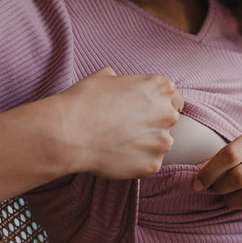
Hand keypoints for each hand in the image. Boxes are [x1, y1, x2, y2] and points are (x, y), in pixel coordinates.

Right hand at [56, 67, 183, 178]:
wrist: (69, 134)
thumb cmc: (84, 101)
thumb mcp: (104, 77)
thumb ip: (122, 80)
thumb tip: (117, 80)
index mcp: (161, 88)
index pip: (173, 98)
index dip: (158, 105)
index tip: (146, 112)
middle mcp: (168, 114)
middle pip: (167, 121)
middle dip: (152, 124)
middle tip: (126, 128)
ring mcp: (163, 142)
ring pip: (159, 144)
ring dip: (145, 144)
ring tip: (118, 144)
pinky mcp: (153, 165)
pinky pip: (149, 163)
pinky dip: (136, 162)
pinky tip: (116, 156)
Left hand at [192, 124, 241, 219]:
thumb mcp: (241, 149)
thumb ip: (219, 159)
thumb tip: (196, 176)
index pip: (230, 154)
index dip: (209, 172)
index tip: (197, 184)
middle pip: (239, 177)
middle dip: (220, 189)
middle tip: (217, 191)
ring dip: (232, 202)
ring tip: (230, 199)